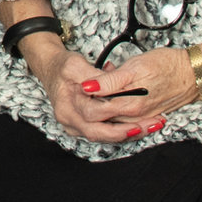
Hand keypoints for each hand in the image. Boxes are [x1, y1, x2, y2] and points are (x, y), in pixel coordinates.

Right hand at [25, 36, 175, 145]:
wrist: (51, 68)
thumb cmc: (62, 66)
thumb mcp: (75, 65)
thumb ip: (92, 76)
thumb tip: (106, 85)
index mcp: (67, 110)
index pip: (94, 124)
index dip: (117, 125)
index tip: (138, 121)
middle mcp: (70, 122)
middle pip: (101, 135)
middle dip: (128, 132)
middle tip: (151, 126)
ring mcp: (76, 125)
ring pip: (104, 136)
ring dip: (128, 132)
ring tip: (151, 125)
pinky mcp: (83, 124)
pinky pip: (104, 131)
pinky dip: (121, 128)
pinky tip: (140, 123)